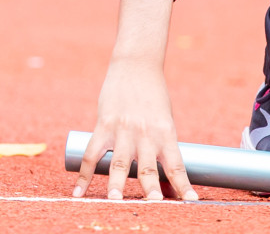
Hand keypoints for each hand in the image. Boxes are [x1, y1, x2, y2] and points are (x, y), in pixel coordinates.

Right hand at [72, 54, 196, 200]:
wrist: (136, 64)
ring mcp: (123, 129)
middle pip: (147, 166)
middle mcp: (146, 133)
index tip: (191, 201)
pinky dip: (84, 175)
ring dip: (116, 183)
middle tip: (154, 204)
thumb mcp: (164, 122)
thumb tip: (168, 187)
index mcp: (166, 132)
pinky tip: (79, 192)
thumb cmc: (154, 98)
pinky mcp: (104, 124)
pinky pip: (92, 154)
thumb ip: (163, 151)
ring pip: (119, 162)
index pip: (176, 164)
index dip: (183, 184)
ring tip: (114, 201)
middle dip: (150, 187)